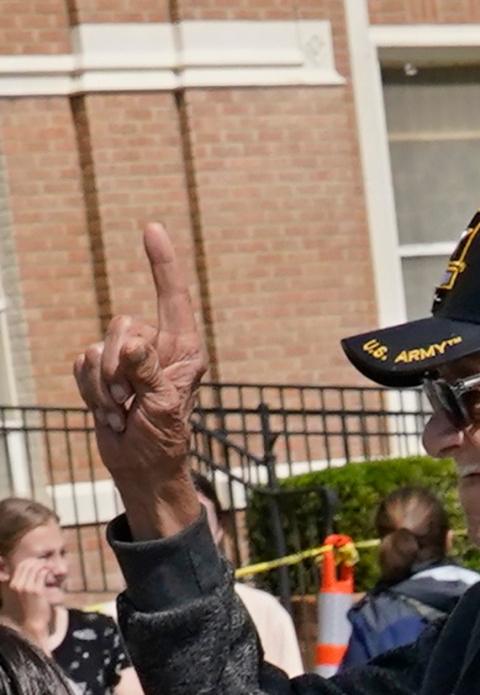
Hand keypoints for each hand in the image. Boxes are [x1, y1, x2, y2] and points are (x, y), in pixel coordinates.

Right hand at [1, 559, 55, 635]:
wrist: (35, 620)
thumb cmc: (33, 606)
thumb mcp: (26, 592)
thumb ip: (26, 581)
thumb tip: (33, 568)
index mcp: (13, 584)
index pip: (20, 566)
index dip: (31, 561)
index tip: (40, 562)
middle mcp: (17, 584)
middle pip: (27, 564)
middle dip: (39, 561)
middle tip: (48, 564)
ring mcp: (26, 587)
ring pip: (35, 567)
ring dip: (45, 565)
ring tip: (51, 568)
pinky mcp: (36, 590)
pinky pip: (42, 574)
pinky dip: (48, 571)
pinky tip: (52, 575)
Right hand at [73, 223, 207, 539]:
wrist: (141, 466)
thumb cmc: (164, 440)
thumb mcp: (163, 407)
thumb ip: (148, 373)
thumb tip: (132, 344)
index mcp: (184, 350)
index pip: (172, 298)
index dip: (162, 264)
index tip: (152, 228)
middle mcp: (157, 348)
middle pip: (123, 326)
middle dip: (119, 366)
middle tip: (130, 401)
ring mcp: (128, 360)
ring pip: (96, 349)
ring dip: (103, 388)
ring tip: (123, 414)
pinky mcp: (102, 372)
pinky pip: (80, 364)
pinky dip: (89, 392)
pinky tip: (110, 414)